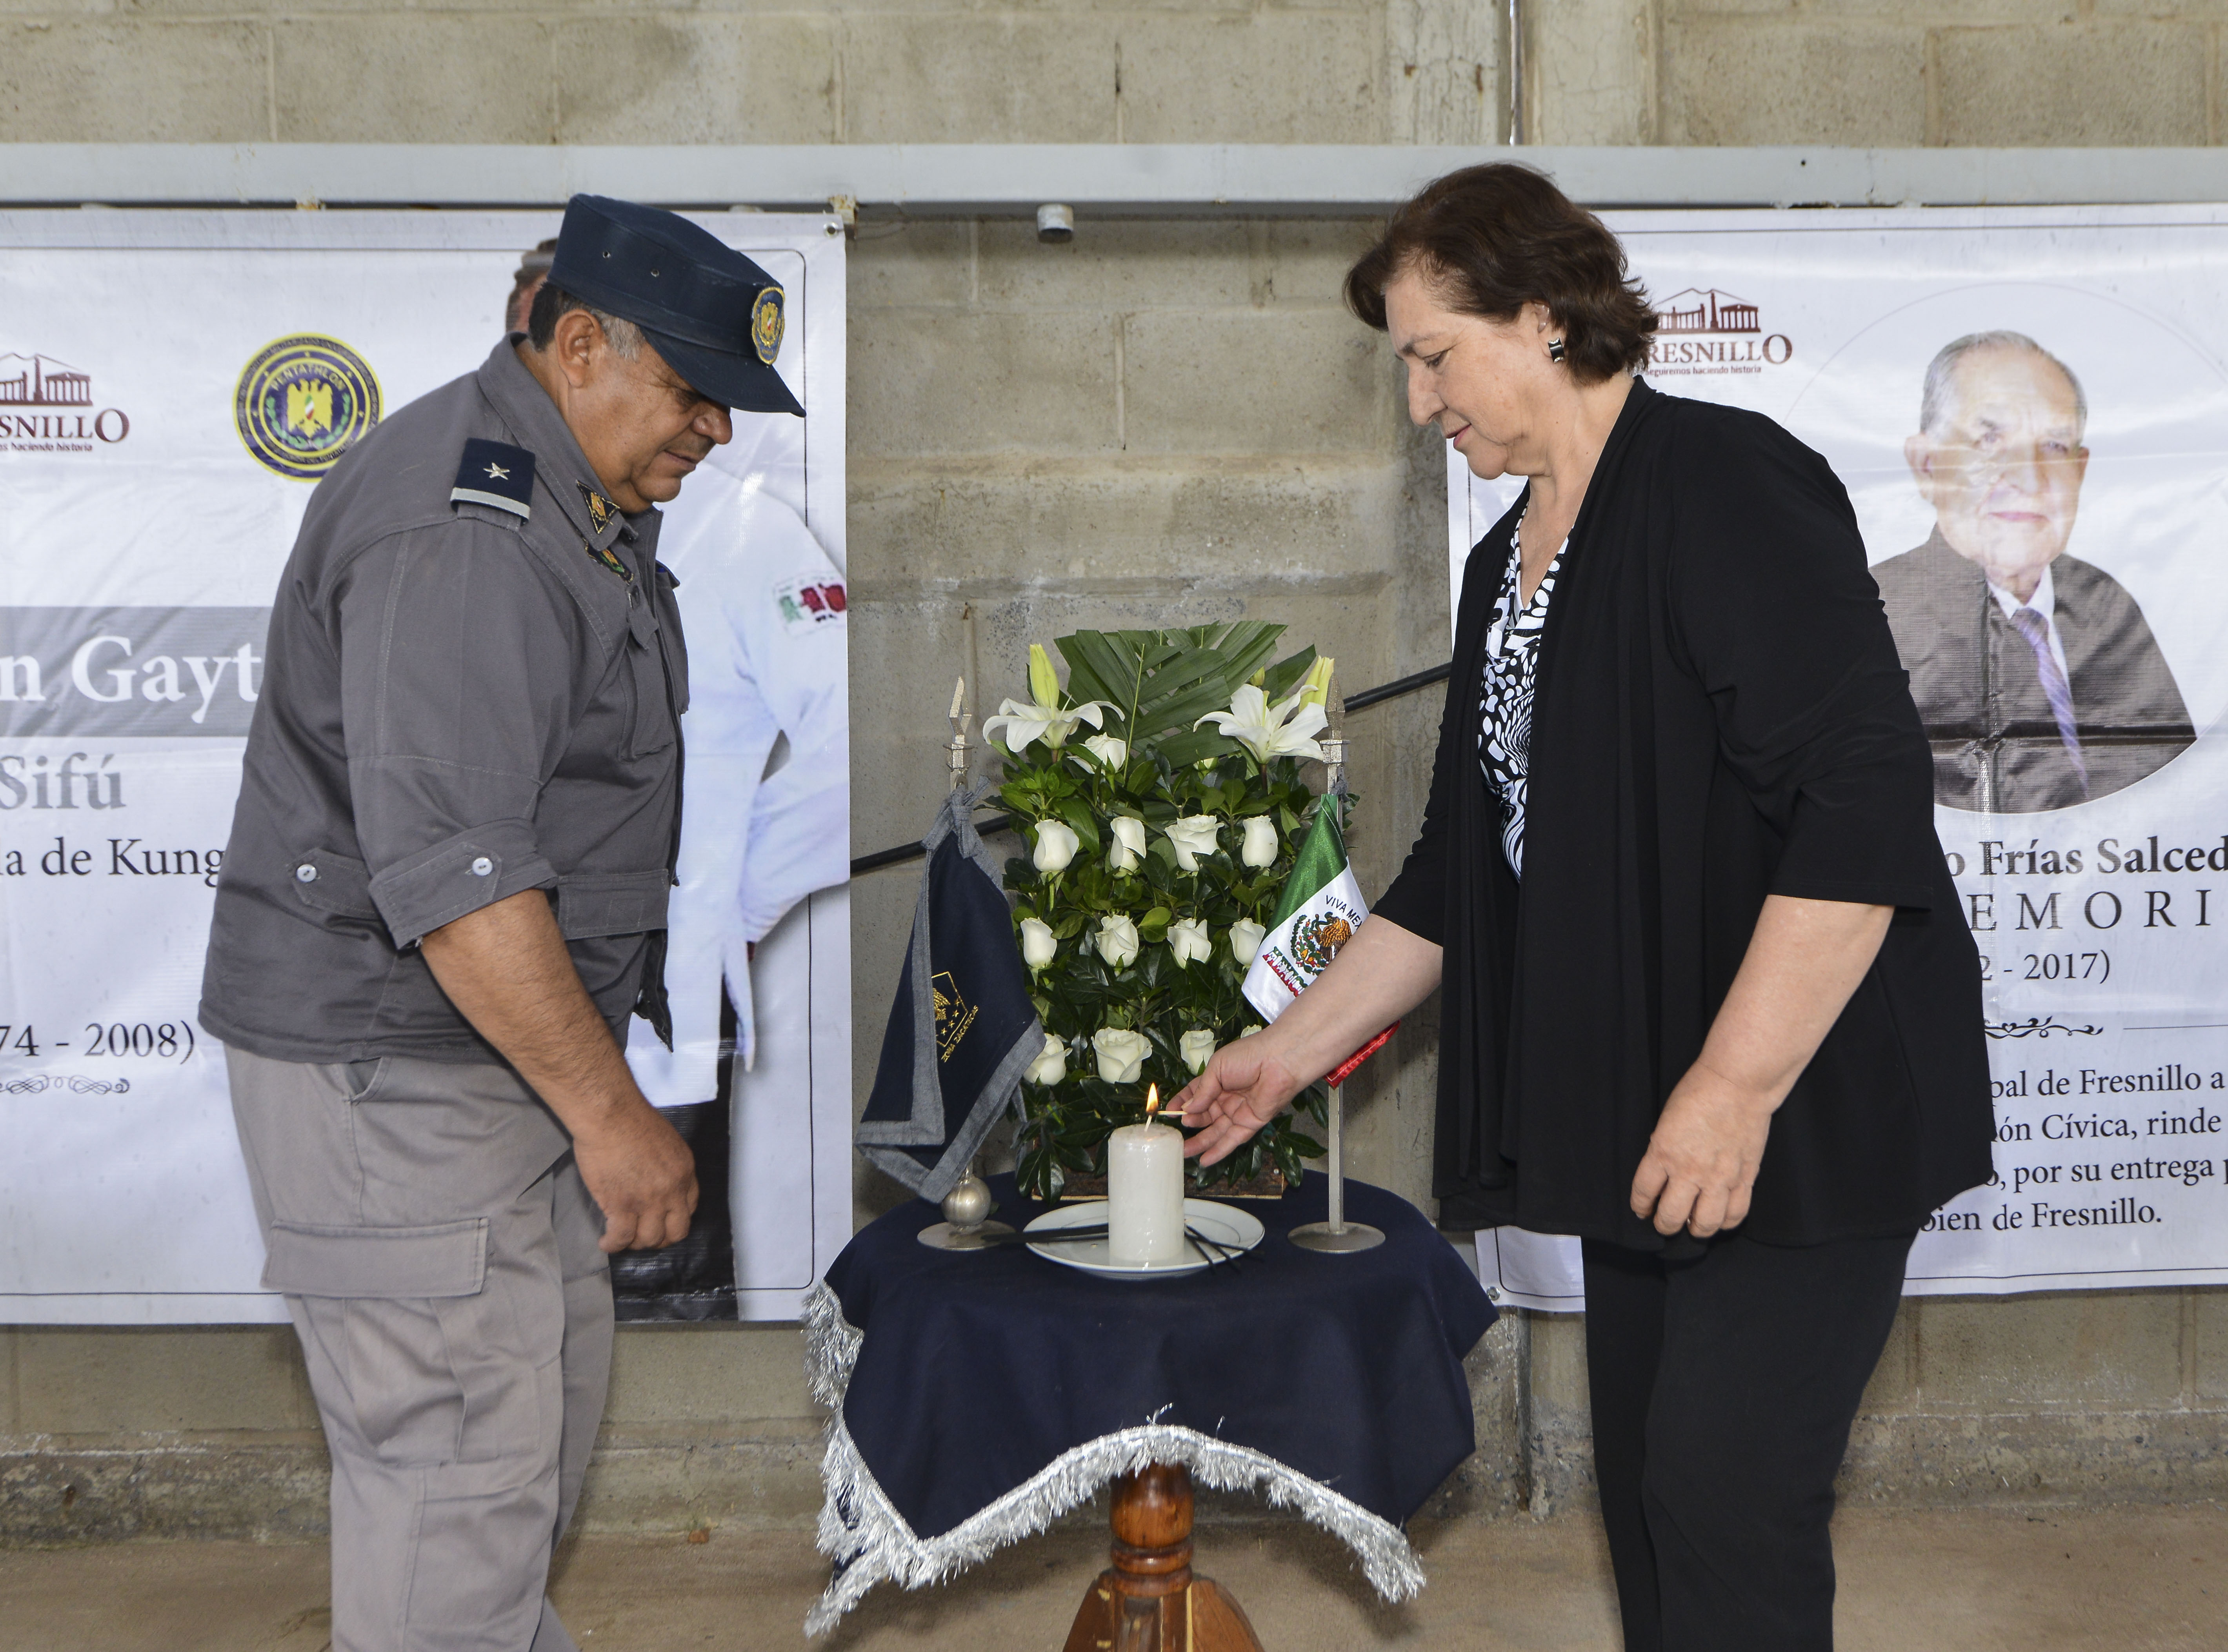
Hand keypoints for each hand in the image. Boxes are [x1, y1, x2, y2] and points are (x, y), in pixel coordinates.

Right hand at [574, 1100, 698, 1252]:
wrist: (610, 1115)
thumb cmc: (631, 1120)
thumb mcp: (665, 1142)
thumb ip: (666, 1166)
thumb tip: (656, 1181)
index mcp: (684, 1171)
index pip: (689, 1208)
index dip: (675, 1219)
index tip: (663, 1221)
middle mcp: (671, 1190)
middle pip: (676, 1231)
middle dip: (661, 1239)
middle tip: (645, 1237)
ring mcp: (648, 1200)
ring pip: (650, 1239)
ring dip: (636, 1244)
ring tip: (623, 1239)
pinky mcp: (622, 1205)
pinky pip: (622, 1237)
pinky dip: (614, 1245)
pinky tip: (607, 1243)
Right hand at [1173, 1035, 1305, 1166]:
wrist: (1279, 1061)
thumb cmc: (1247, 1056)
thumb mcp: (1217, 1068)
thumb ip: (1202, 1091)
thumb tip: (1188, 1110)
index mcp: (1217, 1080)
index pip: (1195, 1095)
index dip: (1182, 1103)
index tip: (1168, 1112)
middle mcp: (1227, 1097)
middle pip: (1204, 1116)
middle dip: (1190, 1125)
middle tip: (1174, 1135)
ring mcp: (1238, 1111)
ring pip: (1216, 1131)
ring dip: (1201, 1142)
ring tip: (1183, 1152)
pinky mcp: (1251, 1123)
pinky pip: (1233, 1139)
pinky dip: (1219, 1150)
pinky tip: (1205, 1160)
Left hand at [1629, 1061, 1775, 1238]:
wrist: (1737, 1084)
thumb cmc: (1698, 1094)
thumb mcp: (1665, 1122)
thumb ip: (1662, 1152)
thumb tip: (1662, 1177)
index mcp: (1663, 1153)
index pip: (1643, 1194)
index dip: (1640, 1207)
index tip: (1642, 1210)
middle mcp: (1689, 1171)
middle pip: (1671, 1216)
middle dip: (1664, 1225)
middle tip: (1665, 1223)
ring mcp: (1719, 1177)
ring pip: (1705, 1224)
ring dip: (1695, 1229)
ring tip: (1693, 1225)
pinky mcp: (1745, 1178)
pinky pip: (1735, 1213)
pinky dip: (1725, 1222)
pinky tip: (1719, 1218)